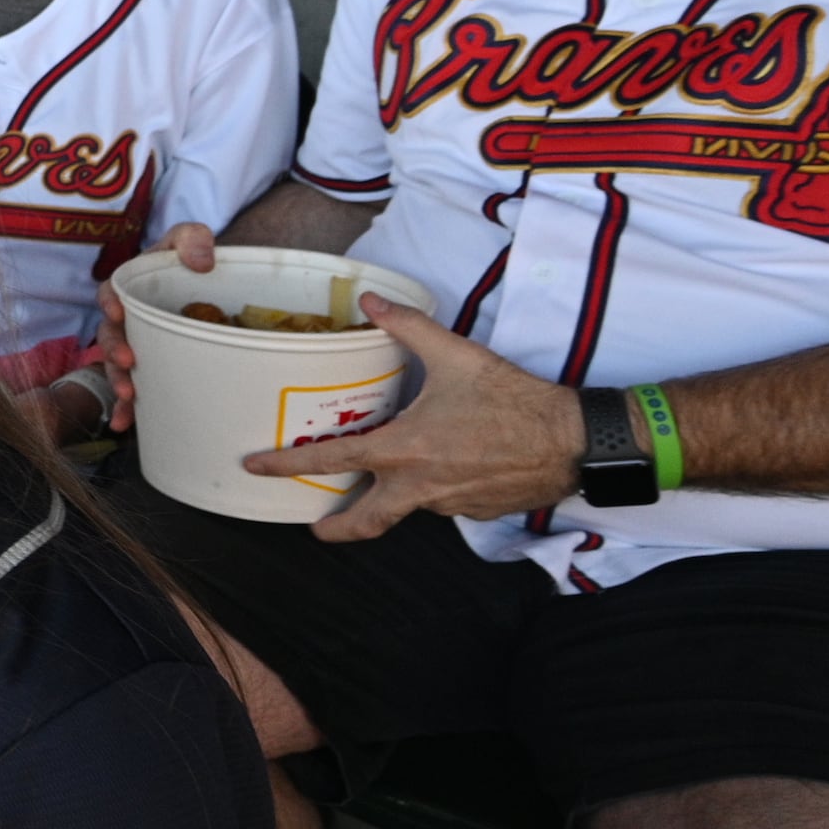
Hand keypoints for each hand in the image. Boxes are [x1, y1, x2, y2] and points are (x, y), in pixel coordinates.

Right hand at [90, 220, 211, 426]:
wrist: (212, 282)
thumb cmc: (194, 257)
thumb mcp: (190, 236)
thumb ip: (192, 237)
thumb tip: (202, 262)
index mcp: (132, 285)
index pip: (110, 291)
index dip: (110, 301)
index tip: (117, 311)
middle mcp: (129, 317)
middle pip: (110, 333)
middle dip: (114, 350)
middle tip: (129, 361)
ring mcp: (138, 343)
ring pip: (117, 364)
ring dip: (118, 380)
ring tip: (129, 394)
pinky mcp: (150, 366)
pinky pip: (132, 389)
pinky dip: (125, 408)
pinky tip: (122, 424)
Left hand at [239, 301, 582, 541]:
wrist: (572, 442)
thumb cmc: (514, 400)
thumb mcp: (457, 356)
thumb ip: (409, 327)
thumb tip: (371, 299)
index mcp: (403, 451)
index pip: (331, 462)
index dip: (287, 465)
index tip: (256, 467)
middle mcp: (418, 487)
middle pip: (364, 523)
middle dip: (334, 529)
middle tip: (314, 527)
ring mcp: (447, 505)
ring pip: (409, 504)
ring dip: (398, 492)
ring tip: (401, 470)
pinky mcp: (475, 512)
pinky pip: (445, 501)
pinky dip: (438, 487)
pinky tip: (452, 465)